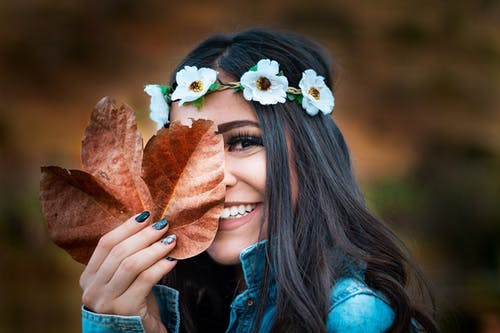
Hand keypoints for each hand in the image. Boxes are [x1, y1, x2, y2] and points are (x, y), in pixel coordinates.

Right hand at [79, 212, 176, 332]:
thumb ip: (128, 256)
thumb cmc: (133, 302)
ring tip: (171, 240)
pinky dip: (161, 266)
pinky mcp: (125, 311)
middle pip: (119, 252)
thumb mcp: (124, 279)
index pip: (105, 244)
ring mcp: (106, 302)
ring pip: (131, 265)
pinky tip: (173, 260)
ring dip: (154, 249)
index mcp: (88, 278)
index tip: (146, 216)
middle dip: (144, 235)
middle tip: (164, 225)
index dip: (126, 227)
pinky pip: (145, 280)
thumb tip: (149, 223)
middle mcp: (92, 290)